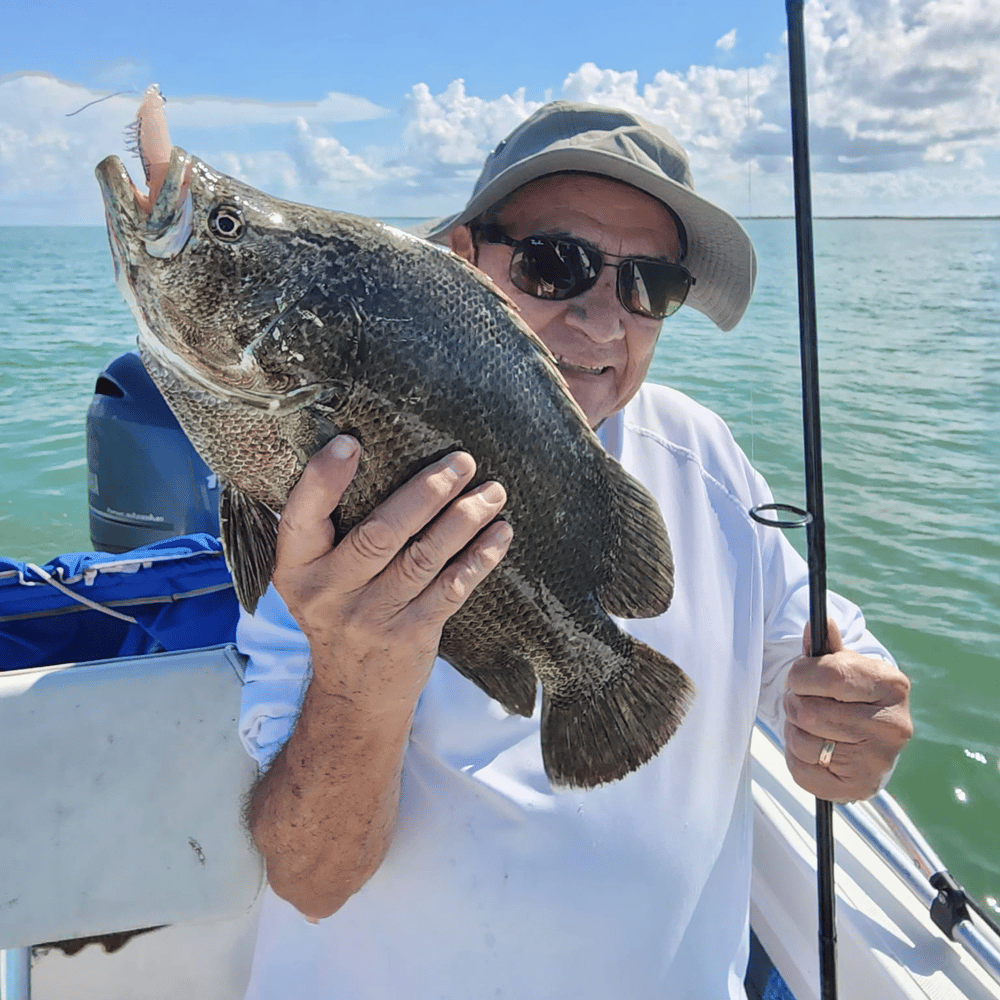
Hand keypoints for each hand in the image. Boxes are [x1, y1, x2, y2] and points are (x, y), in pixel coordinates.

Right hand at [272, 435, 512, 712]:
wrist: (354, 695)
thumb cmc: (336, 613)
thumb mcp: (309, 577)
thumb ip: (324, 529)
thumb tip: (360, 452)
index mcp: (296, 568)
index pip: (301, 517)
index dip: (324, 479)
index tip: (352, 443)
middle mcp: (329, 593)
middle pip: (381, 534)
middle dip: (427, 493)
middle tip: (463, 461)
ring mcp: (372, 617)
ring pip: (424, 558)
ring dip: (464, 520)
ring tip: (493, 492)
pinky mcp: (412, 634)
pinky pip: (451, 589)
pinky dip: (479, 559)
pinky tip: (500, 535)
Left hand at [783, 617, 912, 801]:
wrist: (872, 737)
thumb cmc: (852, 694)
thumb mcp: (843, 664)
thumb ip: (825, 646)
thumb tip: (817, 622)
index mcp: (892, 685)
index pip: (829, 675)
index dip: (801, 675)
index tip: (799, 677)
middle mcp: (894, 724)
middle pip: (809, 711)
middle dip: (793, 702)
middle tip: (799, 700)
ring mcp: (880, 760)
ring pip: (802, 741)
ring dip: (793, 730)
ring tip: (808, 724)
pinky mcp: (860, 787)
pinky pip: (802, 771)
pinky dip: (796, 758)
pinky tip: (813, 748)